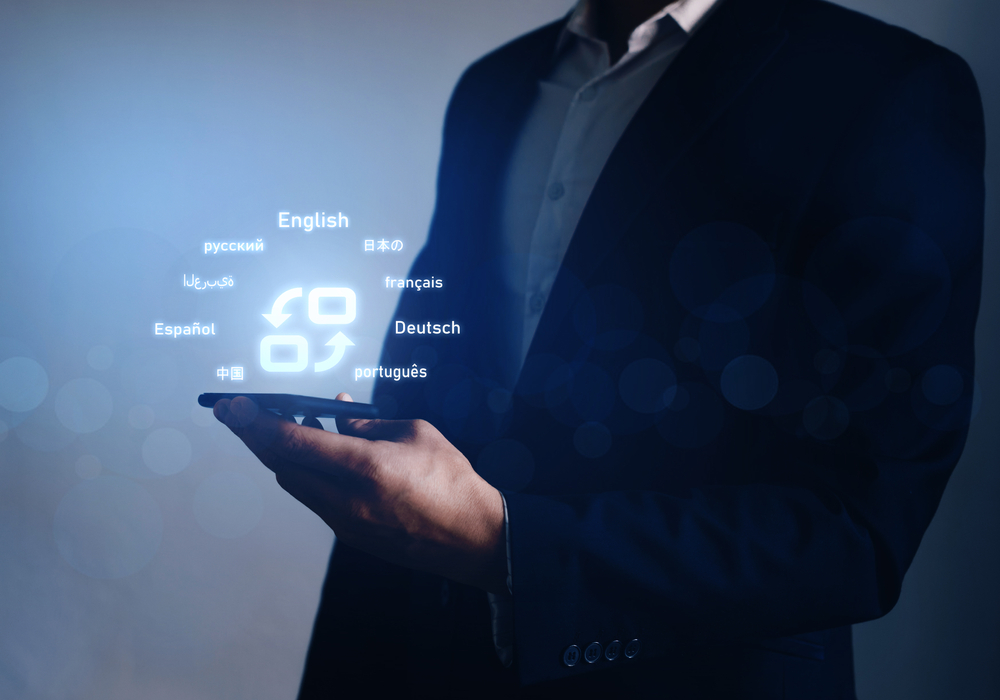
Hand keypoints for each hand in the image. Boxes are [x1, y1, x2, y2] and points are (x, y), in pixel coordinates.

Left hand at [213, 394, 506, 593]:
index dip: (255, 421)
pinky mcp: (349, 534)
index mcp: (364, 466)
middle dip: (255, 437)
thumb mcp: (414, 432)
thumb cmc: (450, 480)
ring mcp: (345, 521)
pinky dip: (307, 473)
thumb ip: (368, 423)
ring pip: (294, 483)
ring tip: (287, 427)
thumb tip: (337, 412)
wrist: (472, 537)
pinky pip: (314, 498)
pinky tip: (319, 456)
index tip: (231, 407)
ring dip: (283, 455)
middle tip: (240, 415)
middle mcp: (346, 498)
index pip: (292, 440)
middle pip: (280, 465)